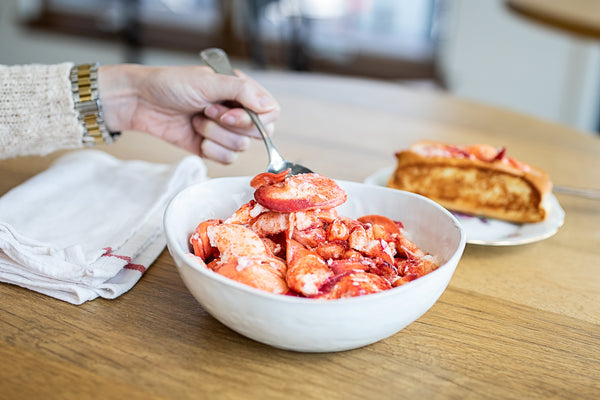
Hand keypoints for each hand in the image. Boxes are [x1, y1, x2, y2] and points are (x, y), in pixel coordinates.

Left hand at [98, 64, 279, 163]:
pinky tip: (195, 135)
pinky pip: (226, 159)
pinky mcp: (212, 147)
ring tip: (196, 119)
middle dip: (230, 125)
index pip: (270, 111)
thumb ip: (242, 91)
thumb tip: (269, 107)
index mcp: (241, 90)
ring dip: (214, 134)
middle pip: (259, 133)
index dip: (255, 118)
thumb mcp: (209, 82)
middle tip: (208, 110)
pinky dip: (210, 149)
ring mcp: (225, 131)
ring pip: (240, 147)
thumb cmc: (171, 84)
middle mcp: (237, 111)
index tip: (230, 113)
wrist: (141, 102)